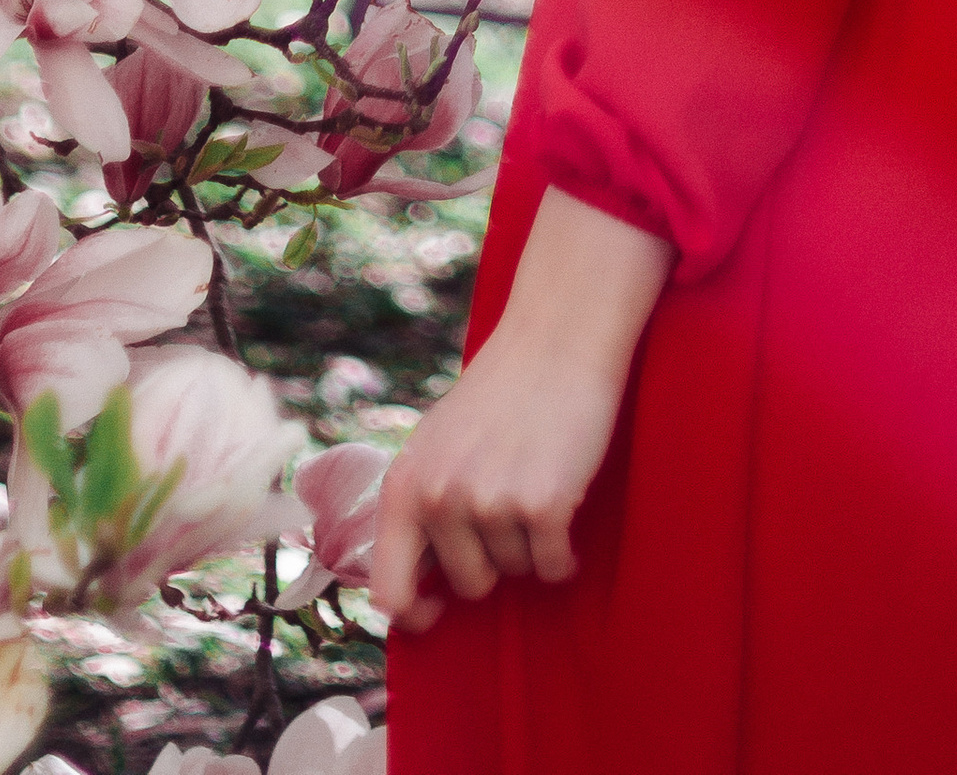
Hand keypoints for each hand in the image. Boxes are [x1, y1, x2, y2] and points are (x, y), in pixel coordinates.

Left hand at [372, 185, 674, 629]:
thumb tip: (411, 592)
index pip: (389, 592)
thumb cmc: (500, 394)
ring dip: (532, 542)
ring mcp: (489, 502)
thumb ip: (420, 507)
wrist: (557, 338)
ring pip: (516, 571)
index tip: (438, 613)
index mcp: (404, 486)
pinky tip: (567, 502)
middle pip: (470, 584)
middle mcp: (439, 499)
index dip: (413, 617)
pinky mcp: (541, 504)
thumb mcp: (437, 445)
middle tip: (512, 500)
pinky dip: (564, 551)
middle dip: (496, 558)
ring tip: (538, 481)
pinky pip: (554, 565)